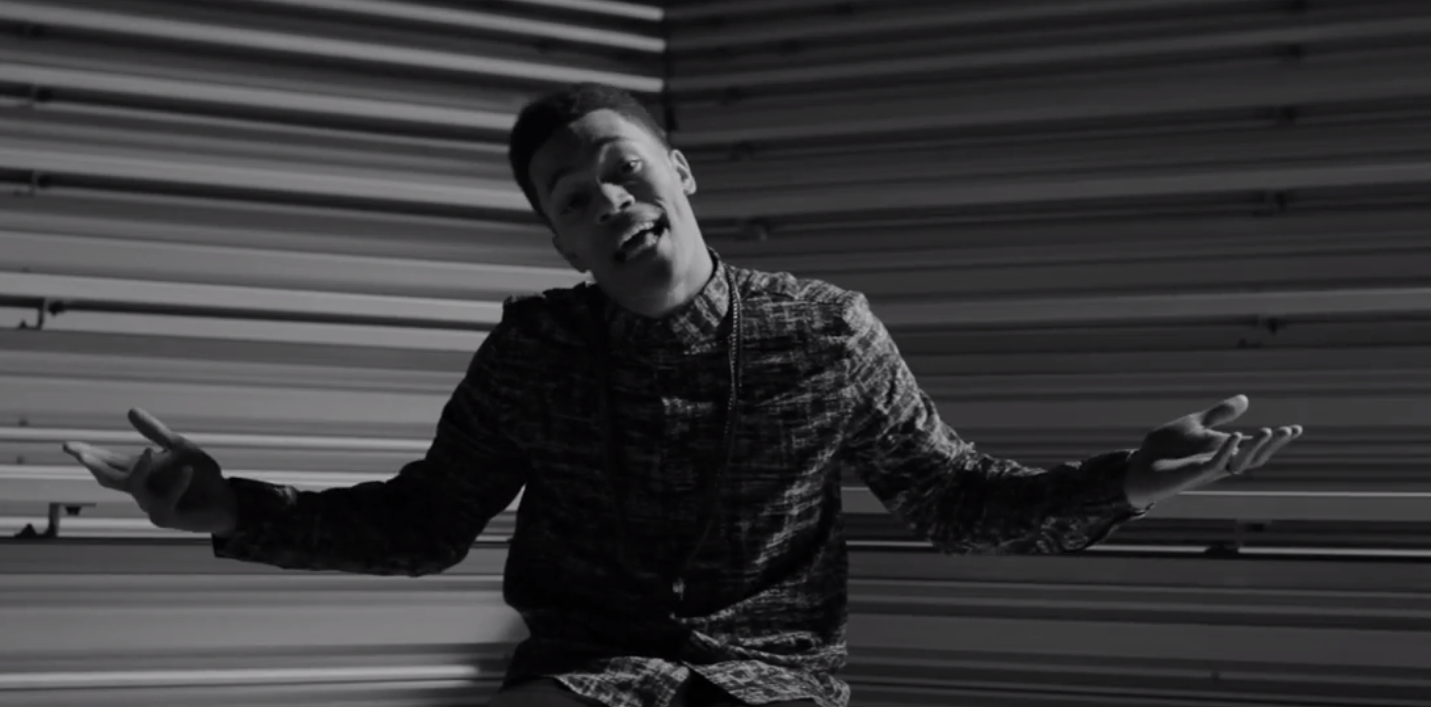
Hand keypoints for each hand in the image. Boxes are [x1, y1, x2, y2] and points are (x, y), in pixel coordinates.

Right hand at [62, 408, 237, 535]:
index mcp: (140, 470)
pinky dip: (177, 484)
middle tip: (82, 453)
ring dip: (141, 469)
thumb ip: (156, 432)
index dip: (88, 453)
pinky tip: (187, 471)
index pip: (108, 461)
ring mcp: (150, 504)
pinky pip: (165, 501)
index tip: (69, 445)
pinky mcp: (166, 518)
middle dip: (96, 465)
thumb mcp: (180, 448)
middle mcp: (140, 488)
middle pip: (108, 477)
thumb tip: (131, 410)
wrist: (227, 498)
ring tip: (149, 451)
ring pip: (135, 487)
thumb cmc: (202, 475)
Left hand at [1125, 395, 1302, 508]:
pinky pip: (1216, 464)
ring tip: (1271, 431)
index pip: (1255, 446)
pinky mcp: (1193, 473)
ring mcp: (1207, 469)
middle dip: (1274, 445)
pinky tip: (1237, 435)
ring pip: (1241, 463)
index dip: (1277, 440)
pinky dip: (1228, 451)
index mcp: (1223, 451)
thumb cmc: (1165, 448)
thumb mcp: (1196, 424)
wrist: (1137, 465)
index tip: (1298, 428)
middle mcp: (1220, 462)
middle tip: (1290, 430)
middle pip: (1255, 458)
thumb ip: (1220, 414)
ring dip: (1256, 449)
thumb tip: (1246, 399)